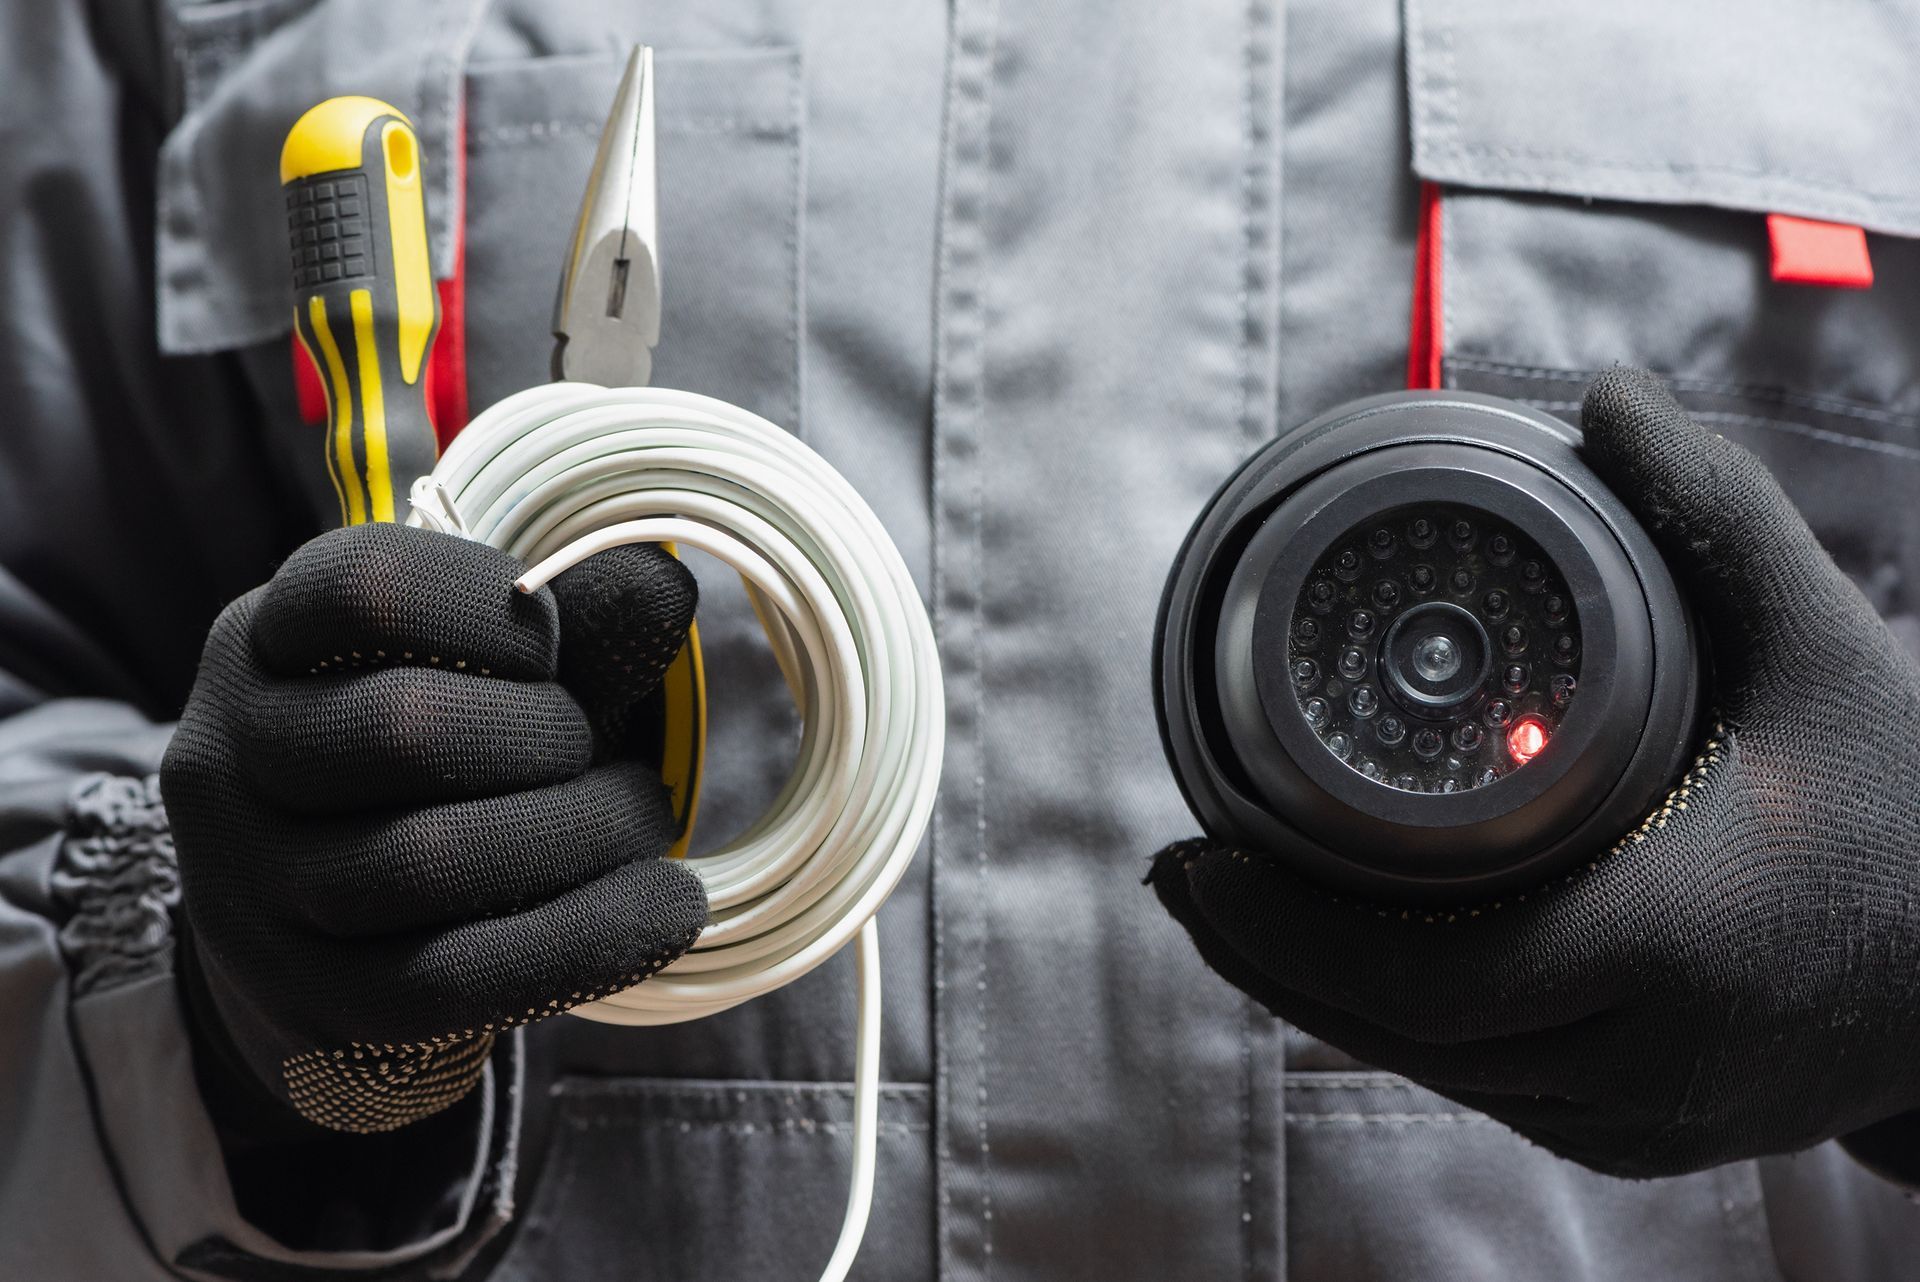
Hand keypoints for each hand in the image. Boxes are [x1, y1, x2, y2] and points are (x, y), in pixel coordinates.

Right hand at [162, 524, 707, 1132]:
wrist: (352, 939)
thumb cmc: (448, 765)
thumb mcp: (497, 676)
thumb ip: (576, 627)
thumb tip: (661, 586)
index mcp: (264, 643)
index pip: (364, 589)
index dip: (488, 606)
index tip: (552, 646)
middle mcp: (227, 760)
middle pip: (403, 729)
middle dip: (547, 737)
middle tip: (605, 753)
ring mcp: (252, 892)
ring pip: (429, 861)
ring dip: (582, 836)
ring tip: (641, 820)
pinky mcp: (310, 1004)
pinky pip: (458, 977)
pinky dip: (589, 938)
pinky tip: (666, 909)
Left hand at [1149, 367, 1919, 1176]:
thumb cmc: (1916, 805)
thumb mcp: (1825, 646)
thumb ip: (1715, 516)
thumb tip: (1607, 398)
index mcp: (1672, 944)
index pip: (1427, 976)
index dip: (1287, 933)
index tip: (1195, 861)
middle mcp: (1647, 1060)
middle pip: (1402, 1035)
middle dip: (1270, 960)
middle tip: (1184, 878)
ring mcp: (1645, 1119)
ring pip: (1435, 1074)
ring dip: (1322, 999)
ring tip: (1232, 913)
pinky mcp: (1645, 1138)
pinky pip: (1486, 1092)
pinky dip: (1402, 1031)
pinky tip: (1343, 970)